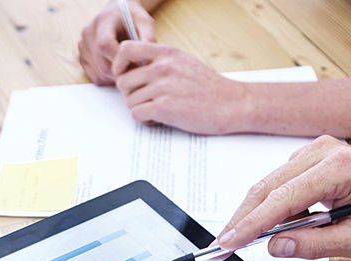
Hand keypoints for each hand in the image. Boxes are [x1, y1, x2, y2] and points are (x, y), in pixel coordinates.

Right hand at [79, 0, 155, 84]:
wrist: (117, 13)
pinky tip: (118, 70)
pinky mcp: (82, 57)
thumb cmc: (132, 17)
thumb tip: (148, 61)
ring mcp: (83, 46)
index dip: (119, 60)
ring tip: (128, 69)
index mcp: (103, 21)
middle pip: (102, 64)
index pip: (105, 45)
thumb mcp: (145, 22)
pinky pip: (95, 77)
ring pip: (99, 73)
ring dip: (115, 77)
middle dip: (120, 72)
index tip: (134, 63)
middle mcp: (88, 34)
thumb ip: (148, 37)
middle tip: (135, 71)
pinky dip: (108, 78)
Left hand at [112, 43, 248, 133]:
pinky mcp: (164, 108)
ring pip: (130, 101)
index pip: (126, 49)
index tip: (124, 75)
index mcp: (167, 53)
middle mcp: (162, 67)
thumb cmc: (209, 87)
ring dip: (141, 109)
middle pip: (123, 81)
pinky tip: (159, 118)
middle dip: (131, 93)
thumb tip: (136, 68)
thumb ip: (161, 61)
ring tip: (158, 110)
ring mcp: (162, 87)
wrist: (231, 104)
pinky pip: (137, 115)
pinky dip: (146, 120)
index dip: (119, 65)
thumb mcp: (184, 63)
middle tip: (145, 99)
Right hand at [215, 136, 350, 258]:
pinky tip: (283, 223)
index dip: (251, 224)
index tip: (228, 243)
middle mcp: (323, 152)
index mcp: (340, 170)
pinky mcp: (307, 156)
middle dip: (241, 220)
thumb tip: (276, 246)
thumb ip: (315, 245)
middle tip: (222, 246)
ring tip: (253, 239)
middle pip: (266, 188)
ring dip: (257, 215)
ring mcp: (313, 150)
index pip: (282, 200)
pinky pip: (278, 183)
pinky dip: (272, 206)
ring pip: (269, 185)